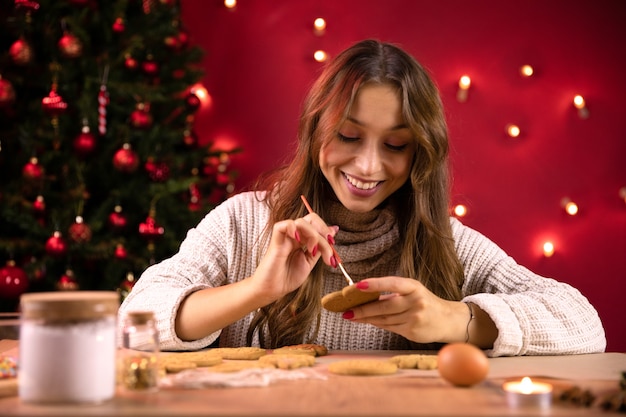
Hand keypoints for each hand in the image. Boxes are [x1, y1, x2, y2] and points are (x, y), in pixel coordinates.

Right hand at [250, 213, 337, 303]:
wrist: (272, 290)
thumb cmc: (287, 278)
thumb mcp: (310, 262)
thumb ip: (320, 247)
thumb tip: (334, 230)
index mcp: (303, 239)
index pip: (317, 226)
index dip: (327, 233)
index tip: (333, 250)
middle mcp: (294, 235)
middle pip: (311, 219)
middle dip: (323, 229)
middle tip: (329, 245)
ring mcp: (285, 237)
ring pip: (301, 222)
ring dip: (313, 235)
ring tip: (312, 251)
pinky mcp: (275, 241)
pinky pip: (283, 225)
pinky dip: (293, 228)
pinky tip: (298, 240)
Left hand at [343, 277, 469, 343]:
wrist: (448, 320)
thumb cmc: (425, 302)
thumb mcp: (412, 292)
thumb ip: (392, 294)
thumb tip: (365, 296)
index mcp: (414, 287)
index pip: (393, 283)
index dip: (375, 284)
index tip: (358, 286)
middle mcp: (416, 301)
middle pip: (385, 306)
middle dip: (363, 309)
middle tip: (346, 310)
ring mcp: (415, 318)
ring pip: (384, 319)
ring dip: (366, 318)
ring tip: (352, 316)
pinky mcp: (413, 332)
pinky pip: (390, 327)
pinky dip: (377, 324)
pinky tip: (367, 321)